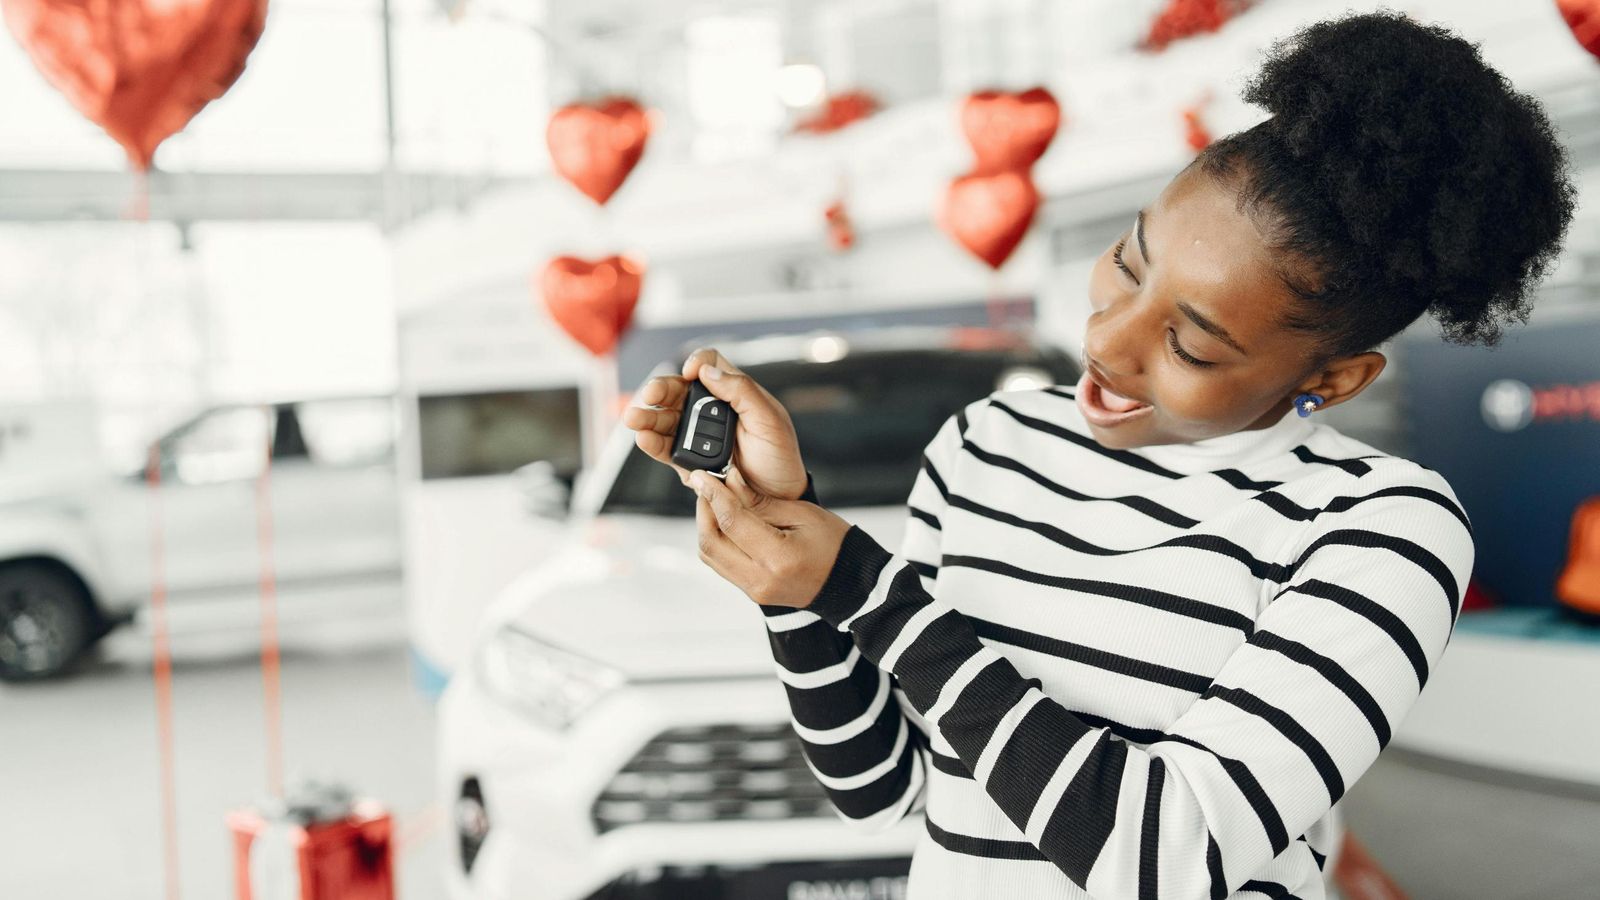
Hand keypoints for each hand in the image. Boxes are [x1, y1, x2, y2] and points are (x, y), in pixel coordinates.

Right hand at [622, 347, 808, 499]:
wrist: (778, 498)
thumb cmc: (780, 457)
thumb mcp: (770, 420)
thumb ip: (742, 391)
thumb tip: (707, 371)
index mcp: (733, 392)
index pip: (708, 364)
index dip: (697, 363)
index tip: (691, 373)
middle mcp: (711, 409)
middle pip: (677, 389)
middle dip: (660, 389)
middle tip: (651, 394)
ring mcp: (696, 434)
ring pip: (665, 417)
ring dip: (647, 416)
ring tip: (635, 419)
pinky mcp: (688, 459)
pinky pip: (665, 447)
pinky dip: (651, 442)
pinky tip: (644, 438)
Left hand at [689, 465, 851, 608]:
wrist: (850, 583)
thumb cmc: (834, 546)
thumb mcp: (803, 514)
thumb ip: (761, 501)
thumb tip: (730, 481)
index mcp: (778, 558)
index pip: (731, 522)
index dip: (713, 495)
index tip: (702, 475)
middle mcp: (761, 578)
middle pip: (711, 542)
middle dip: (704, 510)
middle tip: (707, 486)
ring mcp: (754, 590)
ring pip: (710, 556)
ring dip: (706, 526)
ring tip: (715, 502)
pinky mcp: (751, 592)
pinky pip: (721, 564)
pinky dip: (717, 540)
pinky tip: (725, 521)